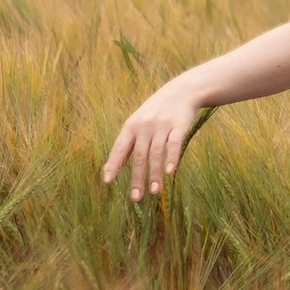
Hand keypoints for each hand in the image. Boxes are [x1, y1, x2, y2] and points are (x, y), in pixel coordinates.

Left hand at [104, 78, 205, 202]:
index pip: (119, 148)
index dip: (113, 164)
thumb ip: (129, 142)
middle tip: (136, 198)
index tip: (107, 181)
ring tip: (154, 191)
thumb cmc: (156, 111)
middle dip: (137, 178)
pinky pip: (174, 144)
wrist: (181, 91)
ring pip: (156, 154)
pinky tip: (170, 172)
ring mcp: (162, 125)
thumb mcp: (139, 122)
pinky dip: (171, 158)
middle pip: (139, 156)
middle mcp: (144, 126)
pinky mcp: (179, 126)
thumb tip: (113, 167)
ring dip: (155, 174)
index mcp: (131, 126)